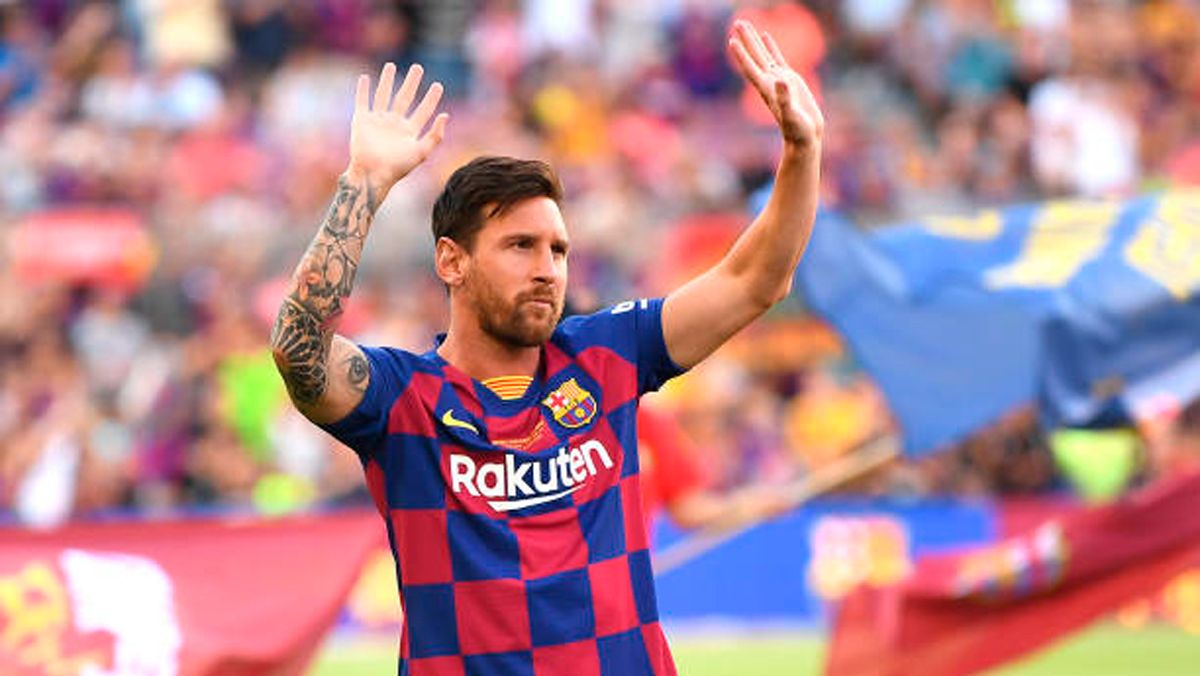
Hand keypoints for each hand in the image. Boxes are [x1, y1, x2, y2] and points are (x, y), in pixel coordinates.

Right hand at [347, 62, 448, 192]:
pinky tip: (366, 78)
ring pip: (384, 95)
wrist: (373, 174)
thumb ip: (435, 135)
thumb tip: (446, 115)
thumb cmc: (398, 167)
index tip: (438, 85)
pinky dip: (363, 90)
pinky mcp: (361, 121)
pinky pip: (362, 101)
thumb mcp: (422, 152)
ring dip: (387, 81)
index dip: (431, 98)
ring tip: (391, 65)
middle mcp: (394, 124)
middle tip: (418, 68)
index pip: (423, 110)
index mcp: (409, 131)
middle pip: (405, 98)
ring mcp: (377, 121)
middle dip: (412, 83)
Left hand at [728, 20, 823, 151]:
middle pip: (754, 57)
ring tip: (746, 24)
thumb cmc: (797, 130)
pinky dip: (771, 47)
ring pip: (763, 54)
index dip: (741, 55)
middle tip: (738, 22)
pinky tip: (765, 35)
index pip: (751, 69)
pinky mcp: (789, 79)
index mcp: (767, 89)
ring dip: (754, 40)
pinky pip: (777, 58)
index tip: (731, 40)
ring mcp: (778, 79)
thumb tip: (781, 81)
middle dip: (746, 40)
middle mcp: (769, 82)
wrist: (805, 136)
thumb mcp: (791, 114)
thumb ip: (785, 98)